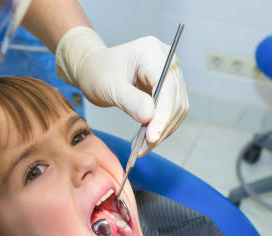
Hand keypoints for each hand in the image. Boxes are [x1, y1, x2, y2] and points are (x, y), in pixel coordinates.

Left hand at [55, 27, 188, 155]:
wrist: (94, 70)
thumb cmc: (97, 71)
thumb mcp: (109, 86)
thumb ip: (130, 100)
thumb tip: (150, 117)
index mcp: (152, 52)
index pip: (167, 86)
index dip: (163, 113)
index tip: (152, 136)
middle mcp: (167, 61)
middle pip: (175, 99)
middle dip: (161, 126)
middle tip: (144, 147)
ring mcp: (170, 75)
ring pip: (177, 109)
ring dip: (162, 131)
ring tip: (142, 147)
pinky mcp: (169, 90)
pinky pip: (171, 113)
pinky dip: (160, 129)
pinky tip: (145, 140)